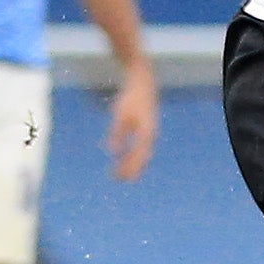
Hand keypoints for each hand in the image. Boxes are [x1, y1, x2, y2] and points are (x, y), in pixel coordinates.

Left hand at [106, 66, 159, 180]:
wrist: (142, 83)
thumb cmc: (130, 98)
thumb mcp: (120, 116)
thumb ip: (117, 134)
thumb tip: (113, 152)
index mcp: (146, 133)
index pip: (138, 156)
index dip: (129, 168)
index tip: (119, 178)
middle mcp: (150, 135)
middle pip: (141, 157)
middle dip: (131, 169)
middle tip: (117, 180)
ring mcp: (149, 131)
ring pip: (141, 153)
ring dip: (131, 164)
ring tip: (120, 173)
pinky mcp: (145, 128)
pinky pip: (140, 146)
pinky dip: (132, 154)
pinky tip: (122, 157)